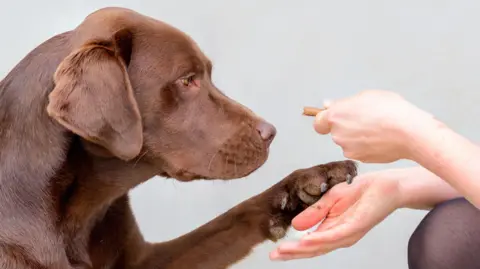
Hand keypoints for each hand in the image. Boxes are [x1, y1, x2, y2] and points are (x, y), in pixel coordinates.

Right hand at [269, 170, 401, 260]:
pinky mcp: (356, 226)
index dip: (292, 248)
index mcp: (333, 229)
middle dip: (292, 253)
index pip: (310, 243)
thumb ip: (314, 212)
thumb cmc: (362, 191)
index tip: (275, 251)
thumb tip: (295, 226)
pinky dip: (319, 239)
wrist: (386, 184)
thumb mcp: (331, 198)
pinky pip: (335, 235)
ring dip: (301, 249)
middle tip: (273, 256)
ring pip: (321, 245)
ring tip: (284, 251)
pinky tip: (305, 240)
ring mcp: (348, 233)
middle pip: (313, 249)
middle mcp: (340, 236)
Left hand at [314, 90, 437, 162]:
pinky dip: (367, 146)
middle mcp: (338, 135)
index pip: (318, 123)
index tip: (335, 117)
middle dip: (347, 126)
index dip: (325, 120)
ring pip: (349, 142)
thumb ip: (344, 103)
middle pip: (336, 132)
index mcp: (335, 116)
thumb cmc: (390, 110)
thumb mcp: (366, 96)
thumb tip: (329, 106)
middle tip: (366, 119)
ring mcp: (349, 149)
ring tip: (377, 128)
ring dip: (358, 137)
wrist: (410, 133)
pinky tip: (381, 139)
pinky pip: (360, 151)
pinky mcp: (361, 159)